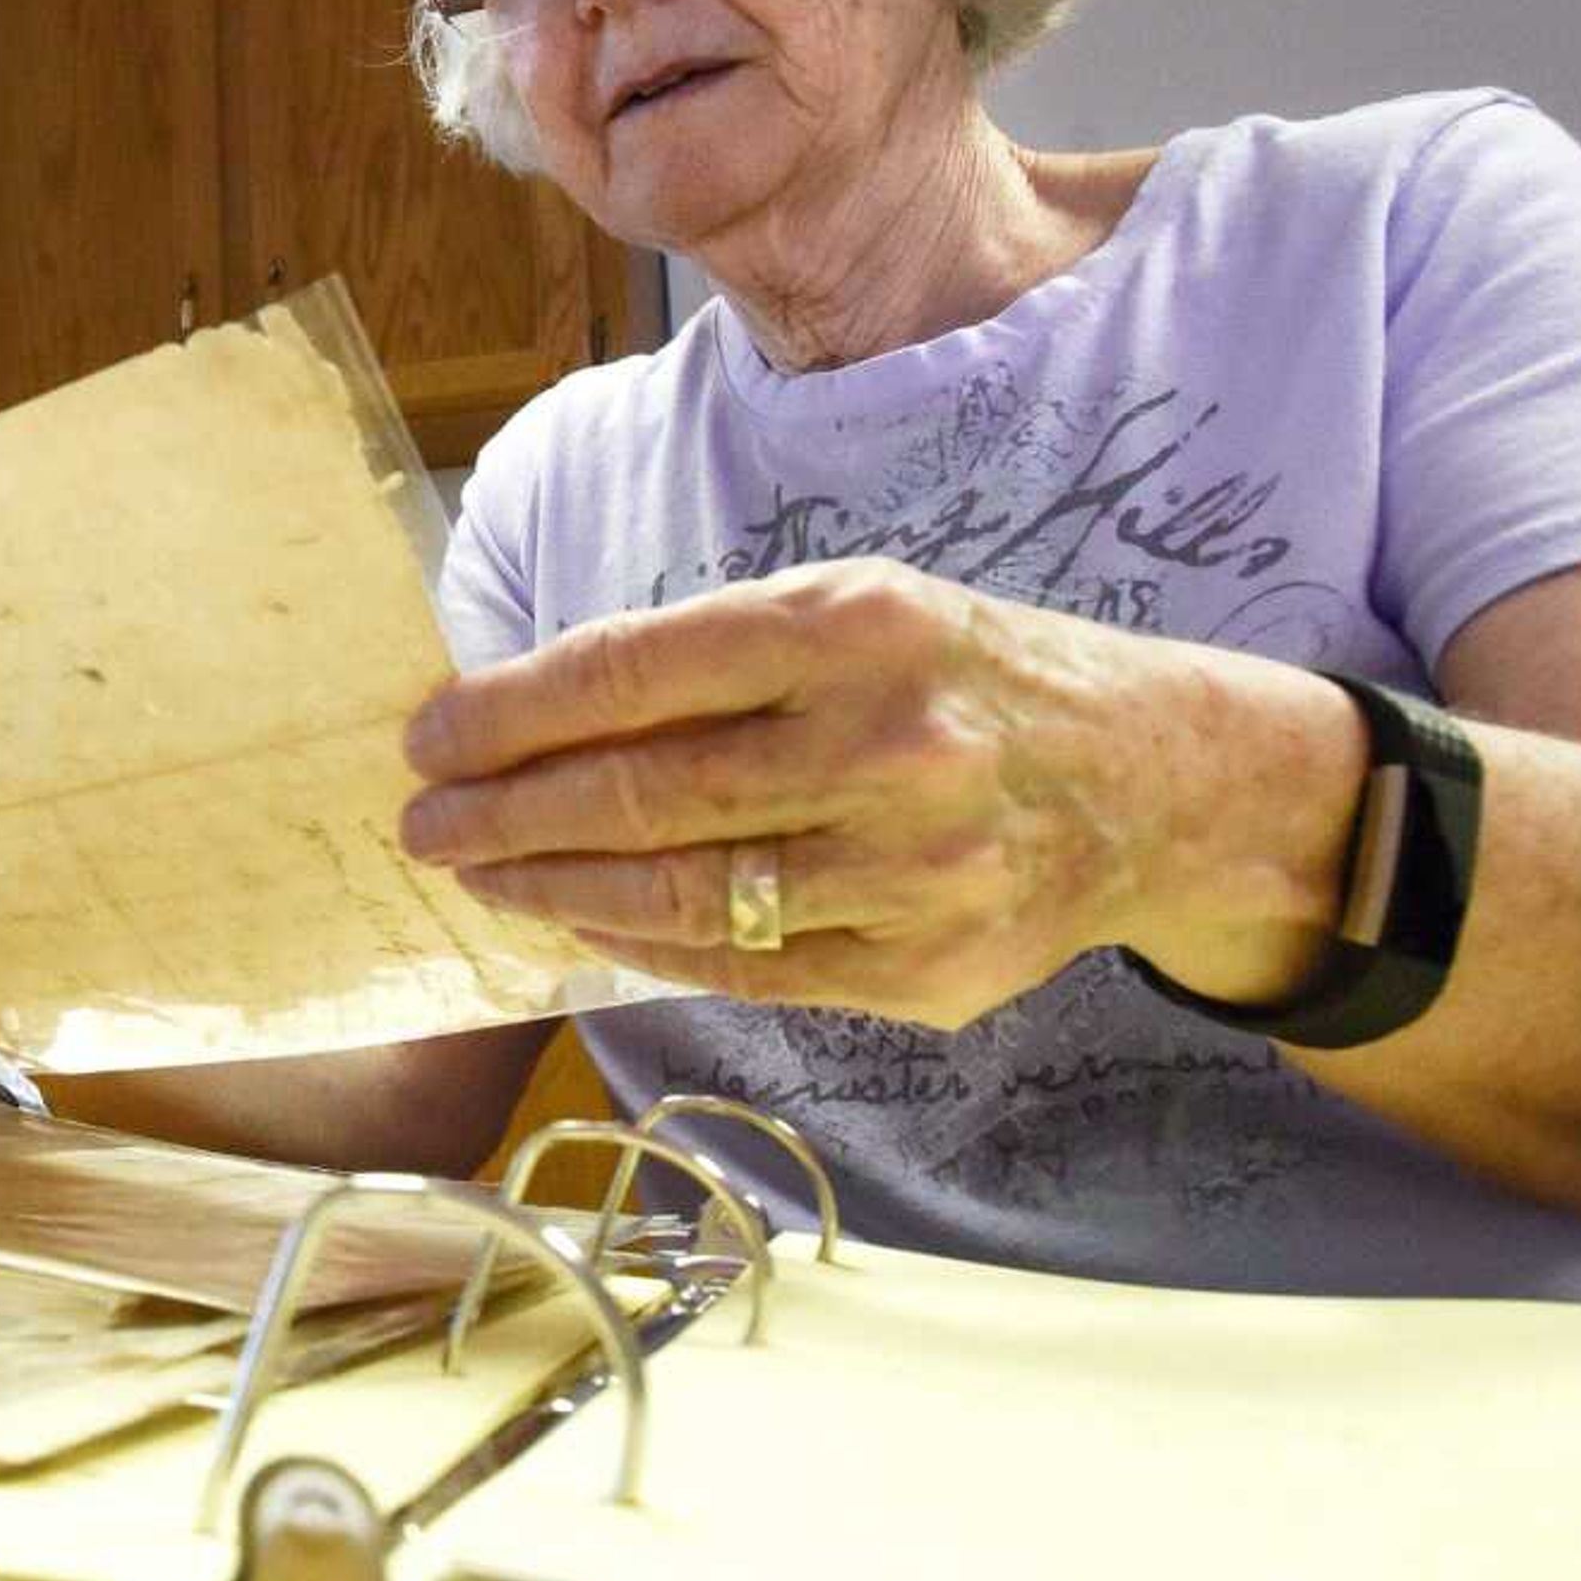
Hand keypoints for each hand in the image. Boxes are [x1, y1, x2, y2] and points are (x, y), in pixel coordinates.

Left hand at [397, 558, 1284, 1024]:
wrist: (1158, 780)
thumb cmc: (963, 679)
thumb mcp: (859, 611)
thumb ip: (710, 660)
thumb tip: (525, 717)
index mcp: (854, 624)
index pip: (630, 671)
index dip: (507, 714)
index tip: (428, 739)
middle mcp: (885, 743)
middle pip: (640, 792)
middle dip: (502, 813)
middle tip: (422, 823)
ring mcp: (912, 867)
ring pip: (679, 894)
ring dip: (551, 889)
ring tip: (479, 876)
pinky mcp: (926, 969)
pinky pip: (741, 967)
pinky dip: (639, 945)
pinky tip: (579, 923)